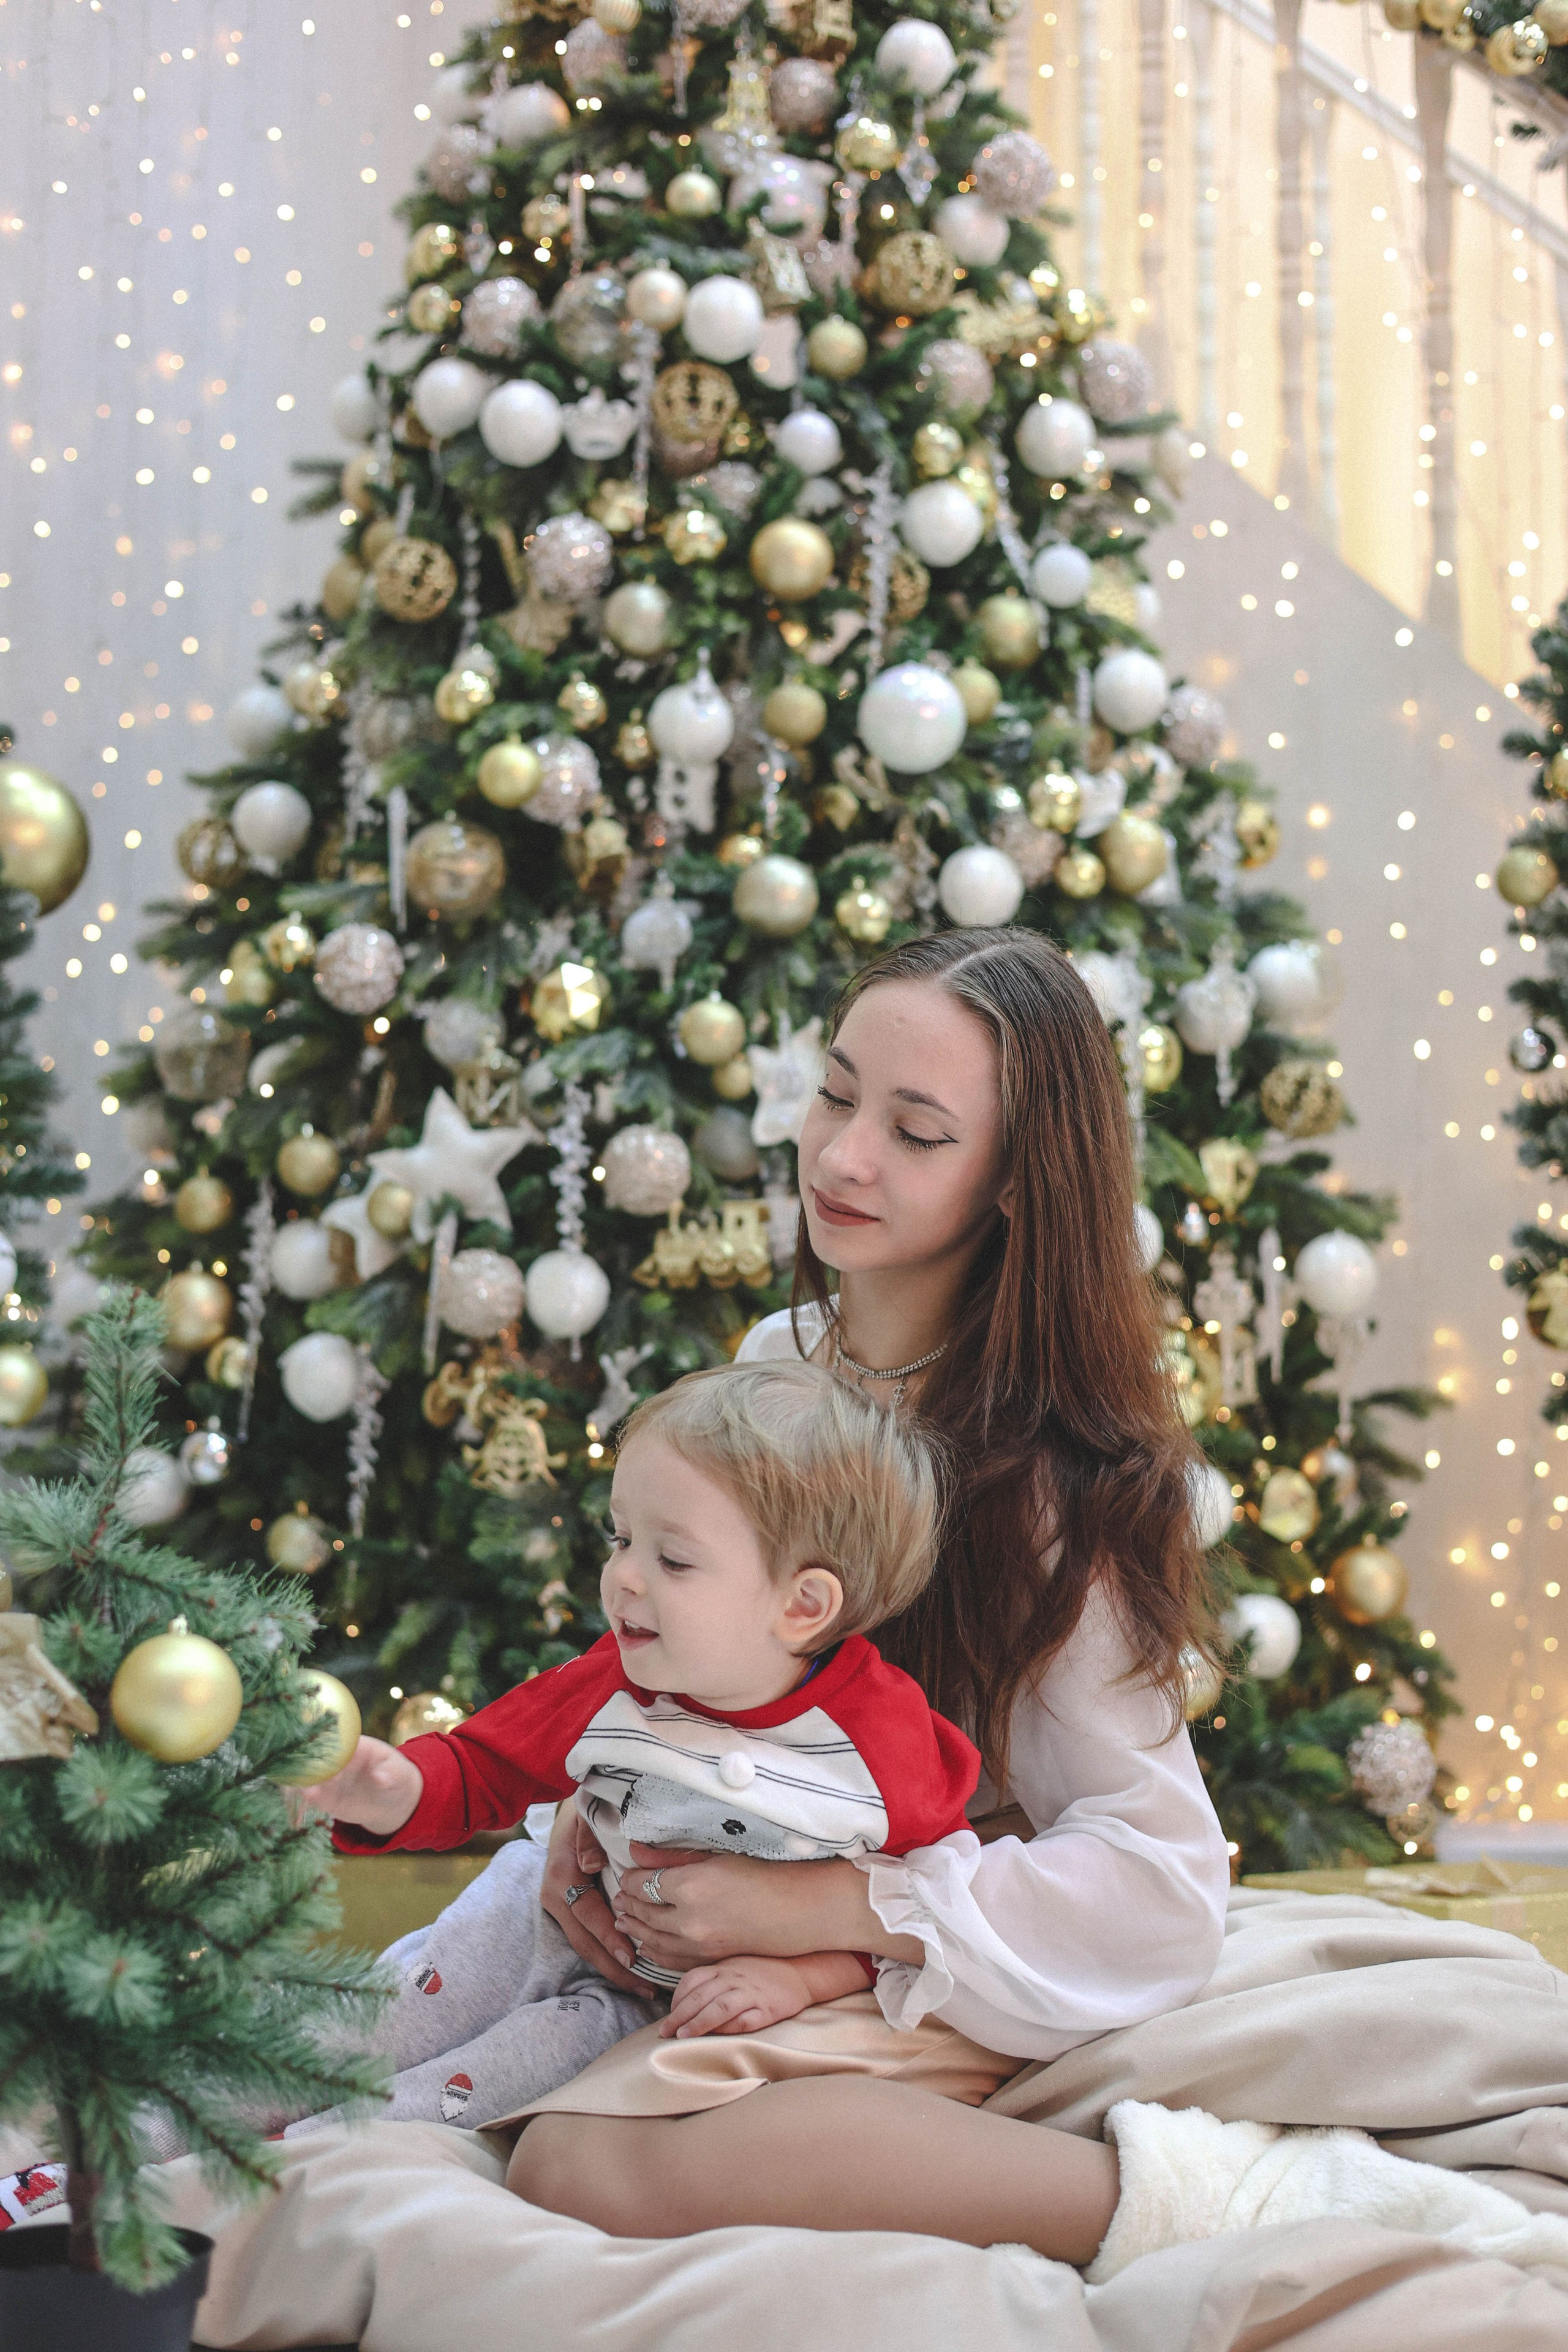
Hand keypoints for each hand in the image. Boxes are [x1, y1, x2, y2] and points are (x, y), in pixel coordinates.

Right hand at [294, 1735, 422, 1837]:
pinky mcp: (326, 1798)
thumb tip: (381, 1777)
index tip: (321, 1756)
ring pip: (310, 1777)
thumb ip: (392, 1773)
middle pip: (316, 1758)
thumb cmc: (396, 1777)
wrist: (391, 1800)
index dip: (327, 1747)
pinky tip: (306, 1800)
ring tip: (307, 1791)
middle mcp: (336, 1760)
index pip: (335, 1741)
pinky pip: (312, 1797)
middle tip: (308, 1775)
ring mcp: (329, 1779)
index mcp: (353, 1746)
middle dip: (309, 1765)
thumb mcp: (400, 1773)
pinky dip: (306, 1798)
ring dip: (304, 1782)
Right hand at [539, 1803, 646, 1995]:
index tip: (632, 1957)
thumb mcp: (587, 1815)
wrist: (570, 1812)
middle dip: (614, 1968)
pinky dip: (609, 1954)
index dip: (609, 1936)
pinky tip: (632, 1969)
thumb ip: (588, 1837)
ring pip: (586, 1946)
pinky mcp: (570, 1911)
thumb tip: (590, 1864)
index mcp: (561, 1876)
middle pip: (584, 1942)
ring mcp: (561, 1907)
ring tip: (644, 1986)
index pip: (587, 1914)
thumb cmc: (586, 1812)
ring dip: (613, 1968)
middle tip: (645, 1988)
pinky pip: (589, 1938)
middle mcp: (556, 1897)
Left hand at [612, 1845, 860, 1975]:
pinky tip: (646, 1944)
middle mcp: (689, 1919)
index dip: (632, 1879)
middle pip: (644, 1913)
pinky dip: (653, 1951)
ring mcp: (698, 1944)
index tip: (629, 1873)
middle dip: (628, 1904)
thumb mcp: (716, 1856)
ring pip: (652, 1939)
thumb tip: (635, 1850)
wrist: (799, 1910)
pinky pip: (669, 1959)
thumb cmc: (764, 1873)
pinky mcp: (708, 1959)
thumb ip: (672, 1857)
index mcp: (690, 1885)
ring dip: (635, 1928)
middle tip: (618, 1897)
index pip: (645, 1883)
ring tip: (624, 1920)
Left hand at [659, 1956, 815, 2039]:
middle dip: (679, 2015)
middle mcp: (735, 1977)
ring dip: (699, 2022)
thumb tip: (685, 1998)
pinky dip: (730, 2028)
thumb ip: (712, 1977)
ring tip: (683, 2036)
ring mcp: (752, 1993)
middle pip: (701, 1995)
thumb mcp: (735, 1965)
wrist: (801, 1970)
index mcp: (725, 1966)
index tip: (669, 2015)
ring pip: (720, 2007)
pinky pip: (746, 2019)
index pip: (692, 1980)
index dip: (676, 1998)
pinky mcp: (768, 2009)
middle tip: (664, 2032)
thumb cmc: (763, 1970)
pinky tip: (717, 2038)